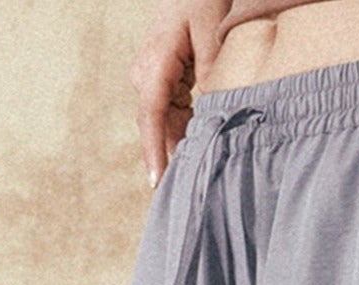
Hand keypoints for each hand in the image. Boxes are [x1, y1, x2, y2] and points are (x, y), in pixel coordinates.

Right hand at [130, 0, 229, 186]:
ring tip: (204, 172)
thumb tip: (211, 115)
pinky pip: (173, 115)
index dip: (154, 150)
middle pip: (157, 126)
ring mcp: (151, 79)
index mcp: (156, 61)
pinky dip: (188, 130)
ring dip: (184, 144)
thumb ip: (212, 72)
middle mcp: (146, 74)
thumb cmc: (201, 1)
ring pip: (166, 124)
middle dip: (172, 157)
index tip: (157, 181)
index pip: (151, 114)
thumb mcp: (213, 32)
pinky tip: (204, 146)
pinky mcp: (162, 83)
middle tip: (192, 191)